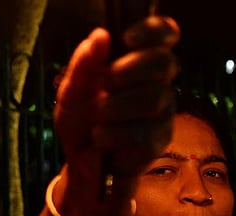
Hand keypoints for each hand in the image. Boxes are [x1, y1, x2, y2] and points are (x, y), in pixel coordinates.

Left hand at [55, 15, 179, 206]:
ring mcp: (163, 113)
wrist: (82, 165)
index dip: (154, 30)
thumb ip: (83, 64)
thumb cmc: (79, 123)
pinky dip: (115, 134)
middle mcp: (157, 84)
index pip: (164, 34)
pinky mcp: (160, 140)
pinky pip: (144, 131)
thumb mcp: (70, 92)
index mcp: (138, 63)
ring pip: (154, 98)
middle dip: (131, 69)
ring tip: (97, 119)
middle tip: (105, 82)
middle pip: (164, 62)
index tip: (127, 38)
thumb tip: (100, 36)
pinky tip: (102, 139)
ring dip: (117, 107)